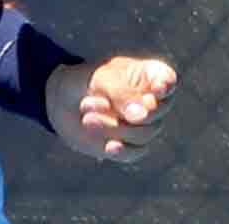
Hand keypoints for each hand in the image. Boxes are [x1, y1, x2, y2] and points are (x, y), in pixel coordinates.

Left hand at [44, 55, 176, 164]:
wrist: (60, 101)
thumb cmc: (85, 81)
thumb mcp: (100, 79)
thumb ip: (121, 93)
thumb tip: (139, 116)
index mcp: (149, 76)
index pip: (167, 80)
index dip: (165, 86)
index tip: (158, 88)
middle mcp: (151, 102)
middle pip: (158, 111)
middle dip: (134, 111)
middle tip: (104, 103)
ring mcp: (142, 126)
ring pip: (144, 133)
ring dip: (115, 127)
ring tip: (87, 116)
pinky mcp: (129, 146)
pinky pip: (134, 152)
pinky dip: (122, 150)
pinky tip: (109, 147)